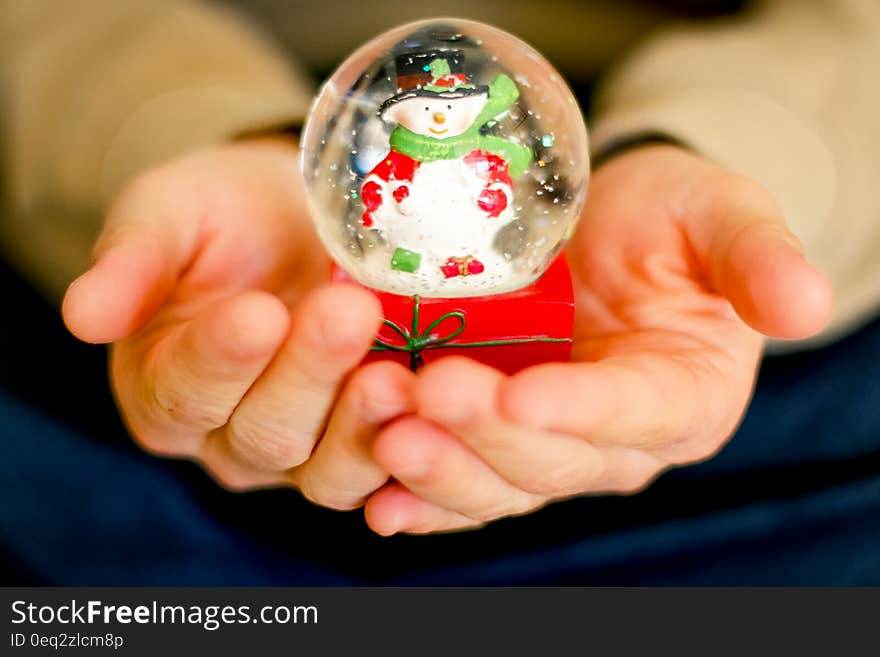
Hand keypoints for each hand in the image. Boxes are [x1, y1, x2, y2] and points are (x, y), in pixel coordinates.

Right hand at [62, 140, 411, 507]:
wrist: (297, 224)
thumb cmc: (226, 217)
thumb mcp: (169, 214)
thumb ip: (132, 260)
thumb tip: (82, 314)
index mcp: (164, 388)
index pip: (184, 390)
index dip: (221, 358)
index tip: (257, 312)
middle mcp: (226, 438)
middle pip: (264, 431)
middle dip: (309, 373)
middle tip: (349, 311)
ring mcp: (299, 453)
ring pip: (325, 468)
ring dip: (364, 424)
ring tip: (399, 372)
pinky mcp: (361, 448)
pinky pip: (387, 469)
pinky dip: (411, 448)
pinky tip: (438, 408)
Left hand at [362, 145, 832, 534]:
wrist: (604, 230)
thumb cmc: (667, 219)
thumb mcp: (718, 212)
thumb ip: (756, 254)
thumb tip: (805, 305)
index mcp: (683, 394)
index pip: (634, 414)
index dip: (579, 410)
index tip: (520, 393)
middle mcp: (617, 440)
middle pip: (554, 461)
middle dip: (487, 436)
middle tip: (423, 394)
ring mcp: (552, 446)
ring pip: (501, 484)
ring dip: (442, 468)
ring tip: (384, 431)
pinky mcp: (499, 441)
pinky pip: (465, 483)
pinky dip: (423, 497)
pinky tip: (380, 498)